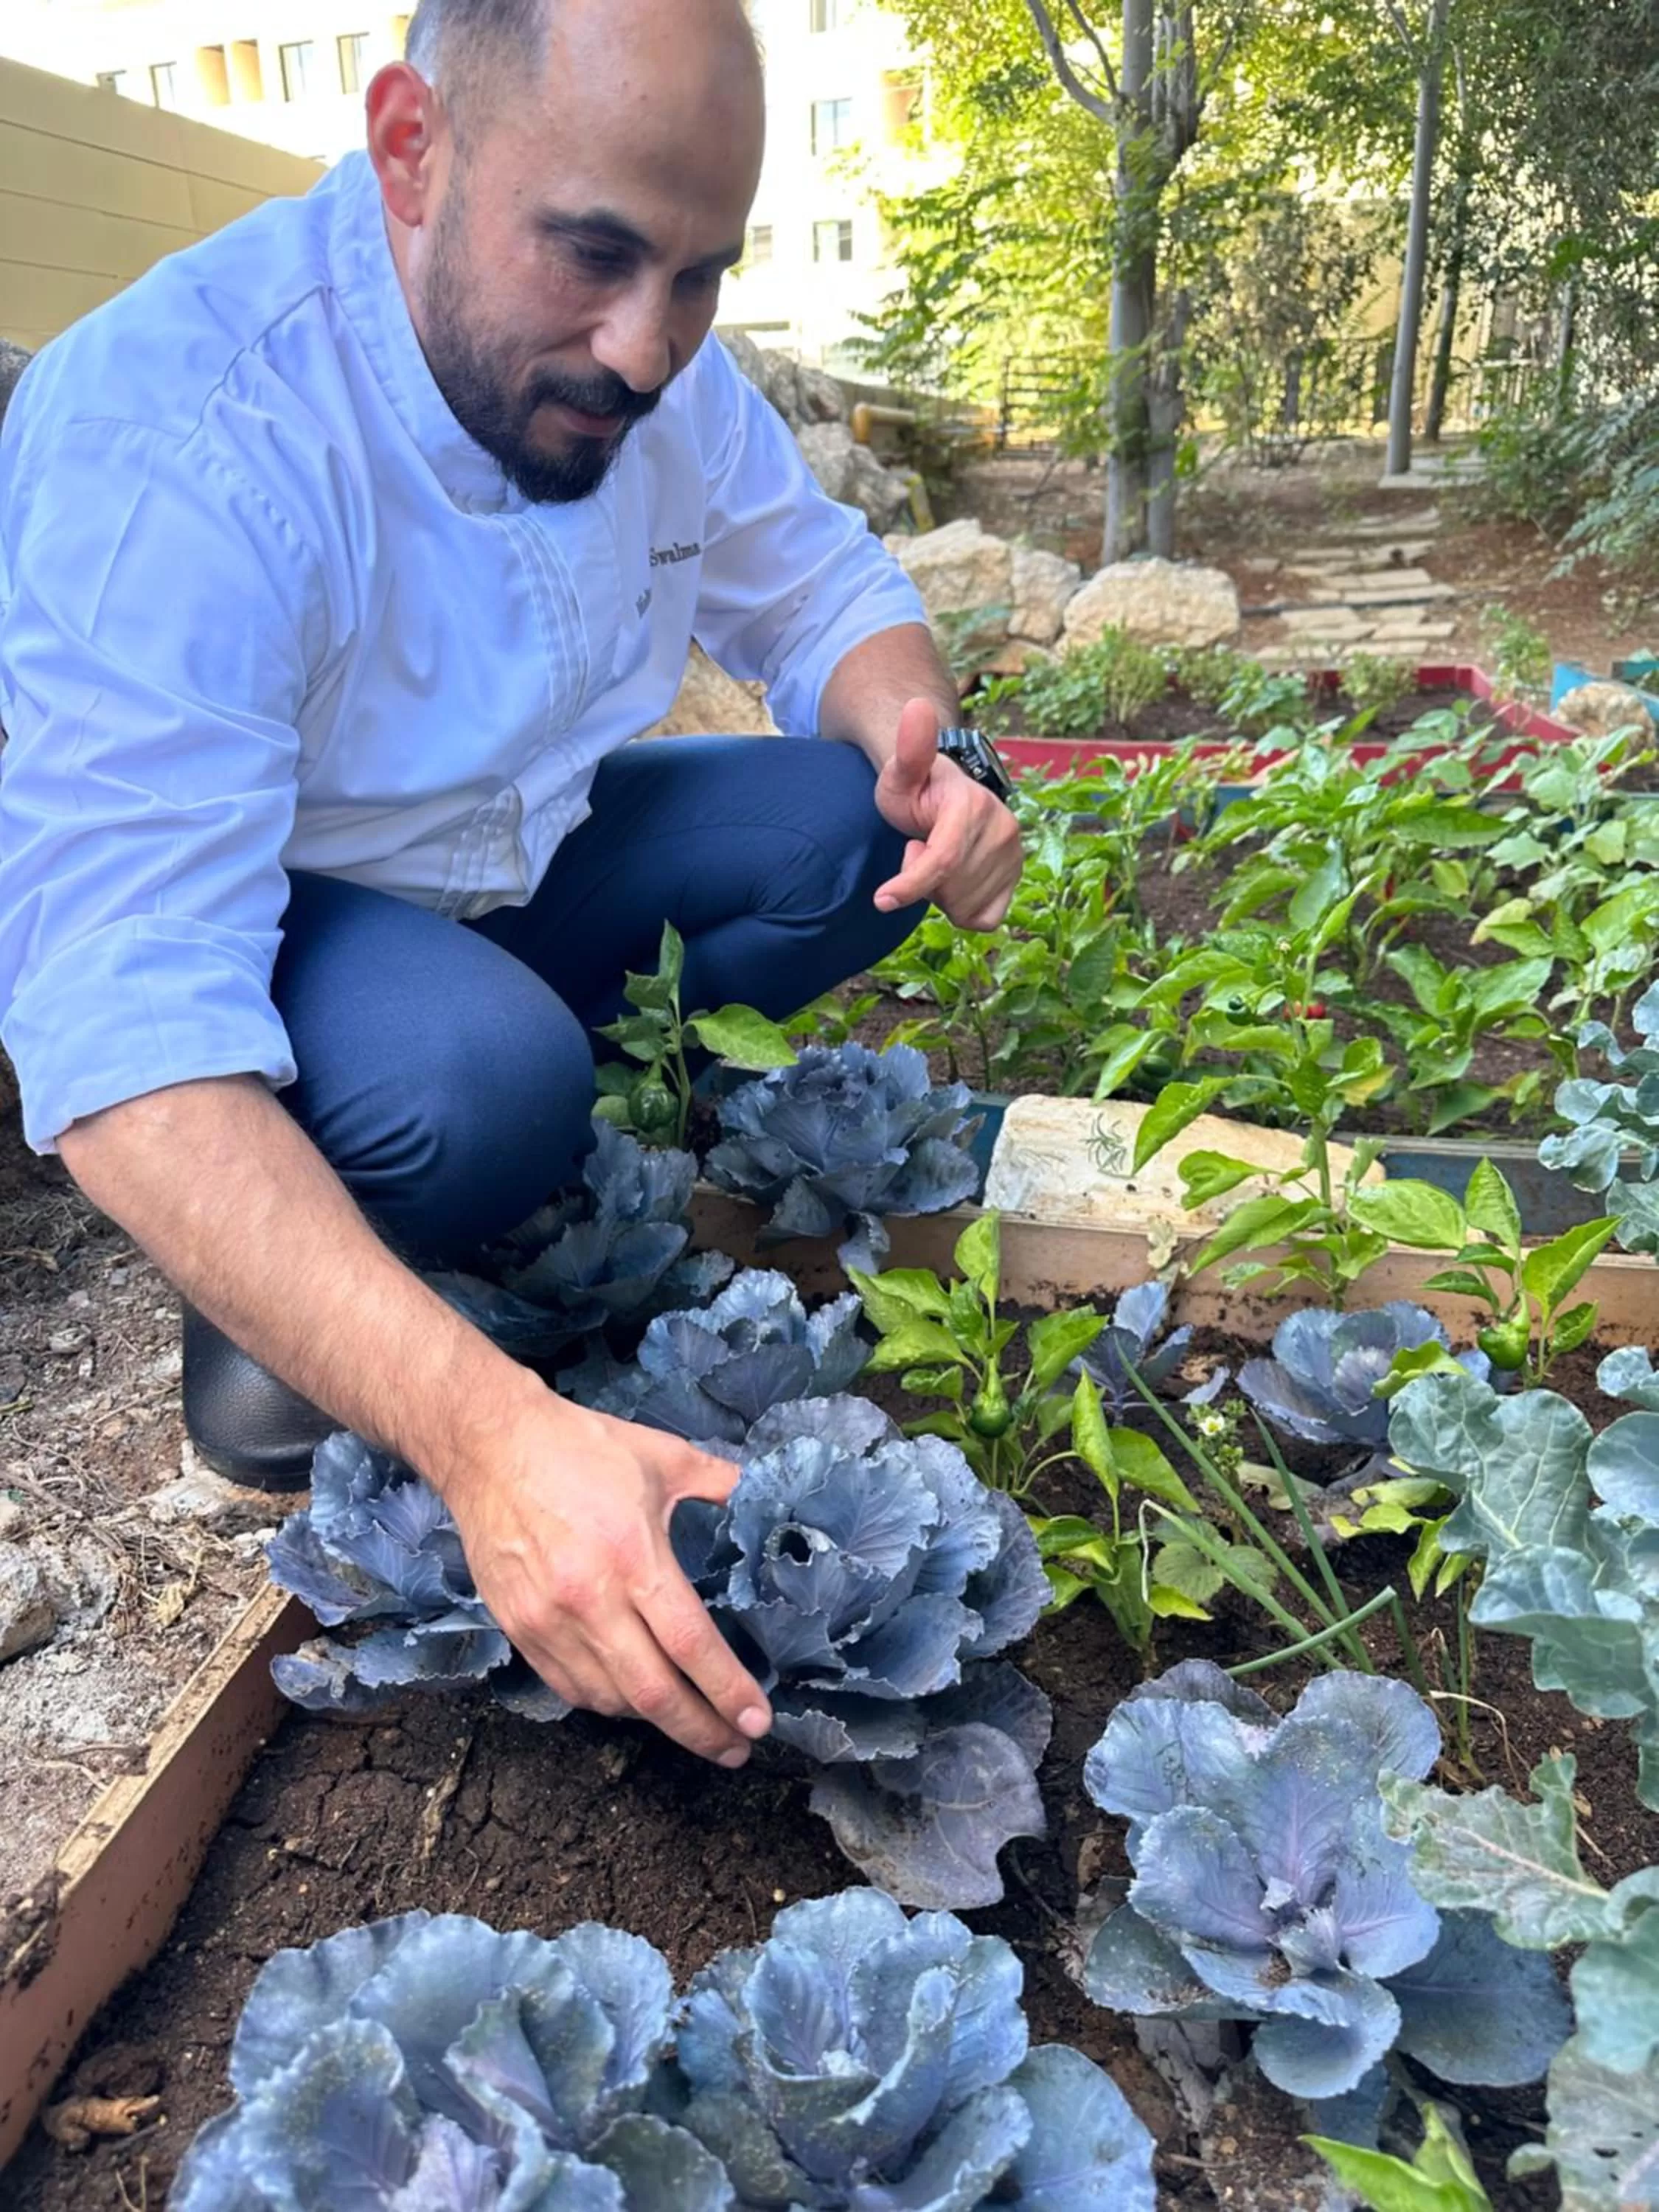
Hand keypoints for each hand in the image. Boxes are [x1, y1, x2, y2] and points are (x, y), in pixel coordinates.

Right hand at [442, 1391, 770, 1765]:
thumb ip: (717, 1482)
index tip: (758, 1721)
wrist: (488, 1446)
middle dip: (700, 1730)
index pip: (690, 1645)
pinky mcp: (518, 1627)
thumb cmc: (579, 1447)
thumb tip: (757, 1497)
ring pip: (609, 1698)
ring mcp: (547, 1620)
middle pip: (652, 1693)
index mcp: (633, 1557)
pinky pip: (568, 1687)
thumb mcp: (663, 1455)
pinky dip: (605, 1702)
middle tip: (735, 1748)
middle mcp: (589, 1600)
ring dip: (654, 1720)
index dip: (727, 1691)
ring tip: (689, 1721)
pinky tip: (631, 1699)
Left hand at [872, 698, 1022, 929]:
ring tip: (938, 859)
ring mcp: (1014, 855)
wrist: (944, 795)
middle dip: (924, 879)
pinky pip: (985, 919)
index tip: (881, 899)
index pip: (944, 860)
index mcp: (973, 806)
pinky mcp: (1016, 877)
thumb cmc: (914, 787)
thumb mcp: (901, 771)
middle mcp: (1004, 830)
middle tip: (919, 847)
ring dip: (941, 894)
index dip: (912, 884)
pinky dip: (963, 910)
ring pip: (965, 907)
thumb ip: (908, 748)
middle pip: (951, 888)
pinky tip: (954, 882)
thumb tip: (915, 705)